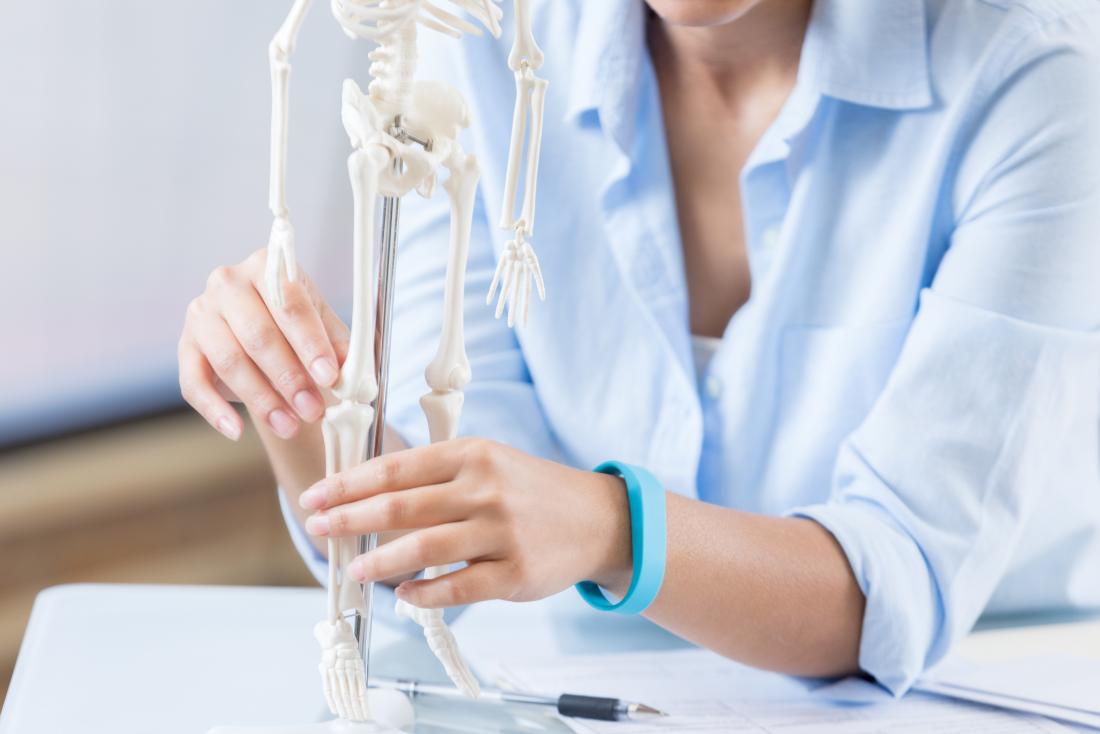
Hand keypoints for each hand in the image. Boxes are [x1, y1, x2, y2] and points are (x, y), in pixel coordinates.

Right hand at [179, 247, 349, 440]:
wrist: (266, 339)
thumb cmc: (299, 328)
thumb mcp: (325, 327)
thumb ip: (340, 345)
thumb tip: (354, 373)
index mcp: (267, 267)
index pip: (289, 305)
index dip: (311, 343)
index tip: (330, 377)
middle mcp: (227, 283)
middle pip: (258, 335)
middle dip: (289, 377)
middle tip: (313, 410)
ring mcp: (201, 315)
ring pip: (229, 361)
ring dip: (261, 399)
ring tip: (290, 426)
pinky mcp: (186, 348)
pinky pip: (193, 383)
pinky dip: (215, 410)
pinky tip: (236, 431)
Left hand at [297, 438, 633, 607]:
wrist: (597, 518)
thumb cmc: (528, 489)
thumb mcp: (488, 460)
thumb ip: (435, 473)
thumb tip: (366, 495)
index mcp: (472, 454)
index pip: (396, 468)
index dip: (349, 484)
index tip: (316, 496)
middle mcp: (484, 489)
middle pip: (401, 506)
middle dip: (349, 519)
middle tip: (317, 529)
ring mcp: (501, 532)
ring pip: (424, 548)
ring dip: (380, 561)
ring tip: (354, 569)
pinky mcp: (514, 572)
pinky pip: (458, 588)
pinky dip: (425, 594)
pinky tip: (405, 595)